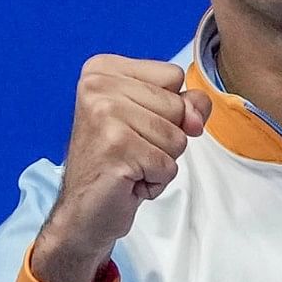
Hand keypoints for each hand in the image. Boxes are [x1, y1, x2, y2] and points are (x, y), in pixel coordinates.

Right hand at [28, 56, 207, 281]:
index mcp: (103, 69)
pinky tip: (128, 180)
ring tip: (130, 165)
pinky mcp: (116, 148)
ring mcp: (105, 115)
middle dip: (166, 137)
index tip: (134, 125)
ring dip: (161, 161)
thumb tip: (198, 112)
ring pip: (177, 137)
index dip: (168, 107)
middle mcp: (98, 86)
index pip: (174, 74)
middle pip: (177, 105)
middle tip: (130, 150)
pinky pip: (168, 165)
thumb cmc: (117, 163)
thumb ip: (185, 104)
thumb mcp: (154, 121)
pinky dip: (155, 180)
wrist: (84, 212)